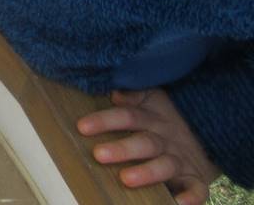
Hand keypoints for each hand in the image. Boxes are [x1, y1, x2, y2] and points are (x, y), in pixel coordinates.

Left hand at [77, 89, 219, 204]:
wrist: (203, 135)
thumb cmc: (163, 119)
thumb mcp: (151, 100)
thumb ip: (132, 95)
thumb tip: (115, 93)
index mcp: (152, 119)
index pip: (128, 116)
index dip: (106, 120)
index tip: (82, 127)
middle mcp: (166, 139)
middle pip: (145, 142)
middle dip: (122, 149)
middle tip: (98, 154)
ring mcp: (182, 160)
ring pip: (166, 165)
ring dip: (147, 172)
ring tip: (125, 179)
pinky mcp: (196, 178)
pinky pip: (198, 189)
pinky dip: (191, 197)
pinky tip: (179, 203)